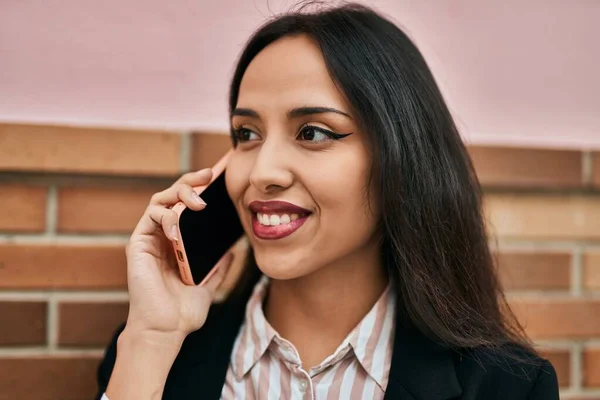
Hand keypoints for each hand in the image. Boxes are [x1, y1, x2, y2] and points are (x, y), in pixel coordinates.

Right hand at [123, 168, 233, 339]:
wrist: (166, 330)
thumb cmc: (183, 311)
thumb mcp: (209, 284)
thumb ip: (218, 266)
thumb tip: (233, 250)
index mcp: (178, 243)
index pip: (188, 208)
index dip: (201, 190)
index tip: (220, 179)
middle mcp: (162, 236)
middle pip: (173, 196)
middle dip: (191, 181)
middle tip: (209, 175)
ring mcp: (150, 238)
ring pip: (160, 200)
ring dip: (180, 194)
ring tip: (198, 203)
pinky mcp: (138, 244)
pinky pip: (151, 216)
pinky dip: (166, 216)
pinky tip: (179, 228)